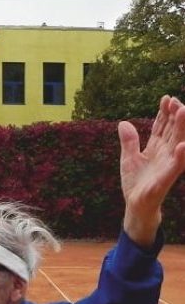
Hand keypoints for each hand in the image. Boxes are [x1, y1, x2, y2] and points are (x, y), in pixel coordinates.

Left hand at [119, 95, 184, 246]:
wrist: (136, 204)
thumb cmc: (135, 183)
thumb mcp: (129, 158)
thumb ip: (129, 141)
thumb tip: (123, 123)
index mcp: (156, 148)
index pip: (162, 127)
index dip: (164, 113)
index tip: (165, 98)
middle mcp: (165, 153)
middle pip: (173, 131)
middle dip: (175, 115)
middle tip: (175, 100)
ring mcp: (168, 165)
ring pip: (178, 143)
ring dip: (182, 128)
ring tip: (183, 111)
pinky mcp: (167, 178)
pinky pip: (176, 166)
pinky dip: (181, 156)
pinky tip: (183, 145)